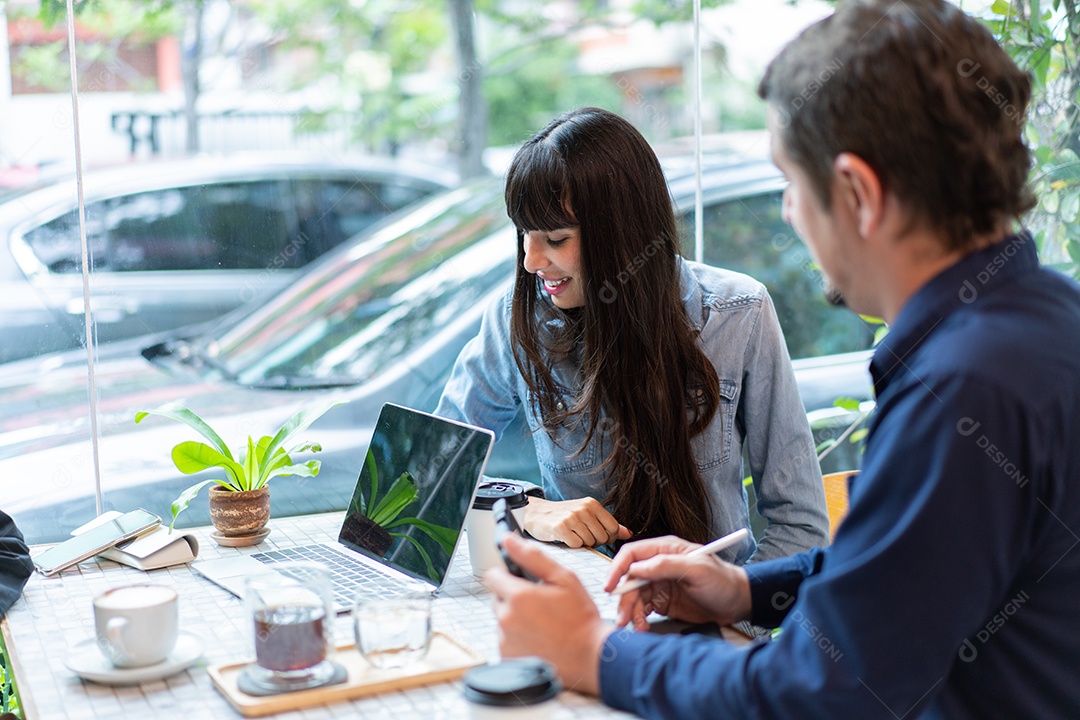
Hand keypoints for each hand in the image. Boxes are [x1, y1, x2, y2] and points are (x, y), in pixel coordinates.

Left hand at [486, 533, 612, 695]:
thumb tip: (508, 540)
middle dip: (514, 598)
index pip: (493, 576)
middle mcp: (507, 619)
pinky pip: (506, 640)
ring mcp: (506, 641)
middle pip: (498, 599)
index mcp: (518, 596)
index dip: (507, 575)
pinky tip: (539, 639)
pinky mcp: (508, 657)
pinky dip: (518, 638)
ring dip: (516, 619)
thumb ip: (532, 556)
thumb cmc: (580, 618)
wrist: (591, 657)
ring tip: (542, 624)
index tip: (521, 580)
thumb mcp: (563, 578)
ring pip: (502, 620)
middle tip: (539, 604)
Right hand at [523, 496, 631, 547]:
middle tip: (581, 536)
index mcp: (593, 504)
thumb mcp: (588, 515)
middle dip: (594, 542)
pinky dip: (571, 545)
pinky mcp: (560, 527)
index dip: (608, 538)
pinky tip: (564, 538)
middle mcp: (583, 508)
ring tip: (572, 535)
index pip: (613, 528)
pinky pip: (576, 545)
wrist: (537, 514)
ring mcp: (571, 517)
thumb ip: (609, 525)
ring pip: (589, 543)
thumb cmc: (564, 517)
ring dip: (582, 543)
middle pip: (602, 538)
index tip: (597, 537)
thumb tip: (628, 533)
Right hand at [604, 535, 751, 630]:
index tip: (611, 587)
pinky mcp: (662, 602)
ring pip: (634, 596)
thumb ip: (667, 565)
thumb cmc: (722, 580)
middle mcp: (658, 565)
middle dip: (624, 598)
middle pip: (630, 579)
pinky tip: (643, 627)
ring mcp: (659, 584)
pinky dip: (639, 619)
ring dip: (630, 611)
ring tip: (635, 627)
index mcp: (665, 549)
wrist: (738, 603)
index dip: (617, 569)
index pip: (632, 554)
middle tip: (623, 618)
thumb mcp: (698, 569)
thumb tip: (638, 568)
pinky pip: (643, 609)